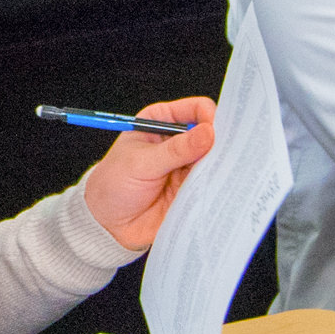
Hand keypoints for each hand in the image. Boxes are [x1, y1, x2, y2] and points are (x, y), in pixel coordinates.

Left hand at [77, 97, 217, 251]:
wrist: (107, 224)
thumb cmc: (113, 186)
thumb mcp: (141, 163)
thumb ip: (175, 150)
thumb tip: (207, 133)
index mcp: (162, 122)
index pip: (196, 109)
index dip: (210, 117)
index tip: (215, 132)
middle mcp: (179, 142)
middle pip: (212, 134)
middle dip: (222, 143)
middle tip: (227, 154)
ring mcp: (189, 166)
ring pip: (217, 160)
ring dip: (222, 167)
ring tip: (220, 174)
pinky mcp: (194, 189)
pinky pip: (214, 184)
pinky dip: (220, 186)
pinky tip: (220, 190)